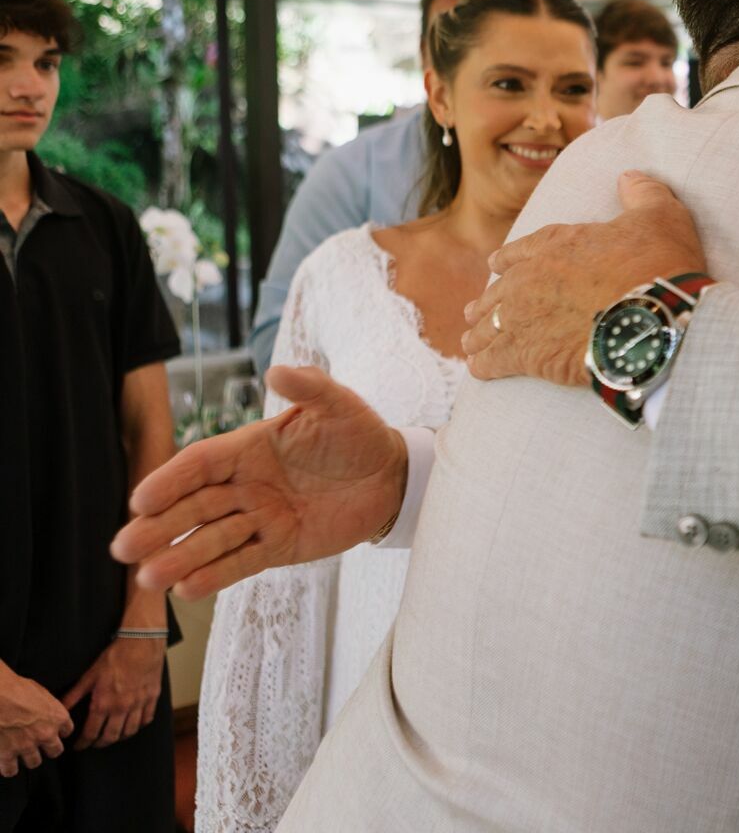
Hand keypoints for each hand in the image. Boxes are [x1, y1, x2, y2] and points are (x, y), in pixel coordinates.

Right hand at [0, 667, 69, 777]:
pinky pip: (11, 770)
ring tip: (21, 754)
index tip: (53, 732)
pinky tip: (6, 764)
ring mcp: (27, 746)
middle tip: (38, 745)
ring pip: (34, 762)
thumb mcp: (40, 692)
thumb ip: (47, 706)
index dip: (59, 731)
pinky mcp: (7, 754)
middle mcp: (46, 734)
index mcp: (57, 717)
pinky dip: (8, 768)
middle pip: (55, 751)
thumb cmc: (15, 687)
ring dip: (28, 758)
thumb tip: (44, 710)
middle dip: (48, 749)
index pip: (67, 731)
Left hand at [61, 637, 163, 748]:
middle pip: (110, 737)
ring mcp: (139, 704)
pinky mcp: (152, 698)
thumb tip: (59, 709)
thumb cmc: (114, 657)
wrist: (141, 643)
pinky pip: (146, 719)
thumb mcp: (89, 676)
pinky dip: (138, 726)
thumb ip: (74, 695)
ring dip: (119, 737)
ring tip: (112, 735)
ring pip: (129, 731)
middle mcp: (122, 708)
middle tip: (94, 743)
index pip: (91, 733)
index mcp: (104, 703)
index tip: (79, 745)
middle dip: (100, 743)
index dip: (83, 743)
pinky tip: (132, 724)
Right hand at [111, 366, 408, 599]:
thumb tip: (277, 370)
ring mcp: (260, 518)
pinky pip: (242, 562)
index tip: (140, 499)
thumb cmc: (359, 434)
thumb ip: (309, 388)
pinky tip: (187, 590)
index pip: (199, 464)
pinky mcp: (278, 546)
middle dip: (158, 527)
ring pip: (212, 539)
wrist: (394, 475)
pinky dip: (215, 575)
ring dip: (180, 557)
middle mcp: (246, 485)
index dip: (170, 481)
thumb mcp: (338, 405)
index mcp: (248, 448)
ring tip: (149, 577)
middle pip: (193, 507)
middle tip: (124, 548)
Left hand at [463, 171, 706, 384]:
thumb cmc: (658, 265)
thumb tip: (630, 176)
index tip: (495, 267)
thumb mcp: (660, 216)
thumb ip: (642, 193)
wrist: (652, 318)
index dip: (508, 260)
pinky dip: (484, 365)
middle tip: (474, 313)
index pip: (521, 250)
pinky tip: (480, 370)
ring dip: (479, 336)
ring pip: (488, 327)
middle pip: (498, 292)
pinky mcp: (525, 354)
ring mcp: (522, 317)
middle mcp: (530, 278)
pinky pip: (493, 361)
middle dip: (486, 304)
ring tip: (471, 345)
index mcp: (556, 243)